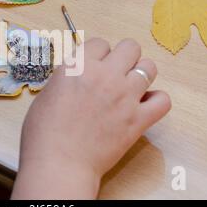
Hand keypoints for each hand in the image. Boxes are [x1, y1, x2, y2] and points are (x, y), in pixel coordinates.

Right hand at [12, 38, 170, 199]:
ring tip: (131, 87)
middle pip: (130, 47)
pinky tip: (144, 106)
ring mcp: (125, 96)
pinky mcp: (138, 119)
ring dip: (141, 74)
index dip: (98, 54)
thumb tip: (78, 76)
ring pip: (149, 67)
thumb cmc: (44, 133)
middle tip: (116, 71)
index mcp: (78, 66)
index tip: (96, 64)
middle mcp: (104, 75)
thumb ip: (66, 79)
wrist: (58, 163)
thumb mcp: (47, 94)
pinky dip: (156, 101)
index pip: (100, 43)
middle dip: (123, 57)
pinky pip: (163, 100)